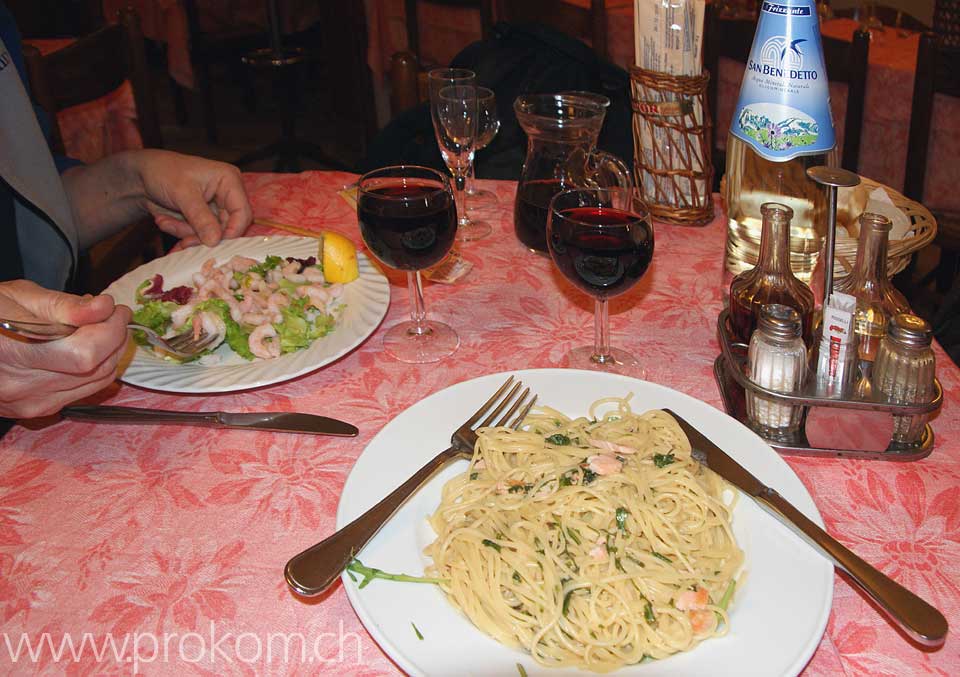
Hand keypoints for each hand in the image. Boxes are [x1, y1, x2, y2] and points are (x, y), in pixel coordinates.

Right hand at [0, 281, 130, 418]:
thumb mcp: (17, 297)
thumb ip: (64, 305)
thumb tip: (104, 307)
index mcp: (12, 353)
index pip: (85, 353)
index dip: (111, 330)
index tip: (115, 308)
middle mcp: (23, 387)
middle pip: (96, 369)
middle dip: (115, 338)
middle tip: (113, 315)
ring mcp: (31, 403)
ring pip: (96, 383)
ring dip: (110, 354)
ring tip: (102, 329)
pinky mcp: (37, 410)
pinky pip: (83, 391)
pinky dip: (96, 369)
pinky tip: (88, 349)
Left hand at [136, 150, 252, 247]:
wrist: (140, 176)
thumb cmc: (163, 172)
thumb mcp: (182, 193)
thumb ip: (200, 218)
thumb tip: (215, 241)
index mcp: (229, 181)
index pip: (243, 213)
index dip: (232, 231)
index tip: (214, 243)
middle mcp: (226, 196)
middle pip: (228, 227)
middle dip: (203, 235)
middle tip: (184, 241)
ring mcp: (215, 208)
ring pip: (212, 234)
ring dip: (187, 233)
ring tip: (164, 222)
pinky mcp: (203, 219)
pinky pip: (199, 235)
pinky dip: (181, 232)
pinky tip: (165, 221)